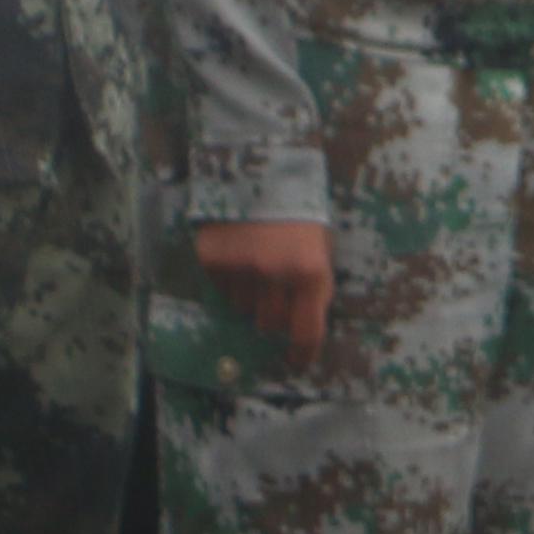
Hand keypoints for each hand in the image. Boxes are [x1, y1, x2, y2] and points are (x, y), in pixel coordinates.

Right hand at [193, 220, 333, 368]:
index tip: (296, 362)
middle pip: (270, 323)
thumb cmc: (300, 212)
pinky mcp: (214, 261)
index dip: (302, 353)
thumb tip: (301, 328)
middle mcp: (276, 275)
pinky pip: (222, 288)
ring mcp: (242, 269)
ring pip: (243, 307)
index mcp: (312, 272)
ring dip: (251, 296)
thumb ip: (313, 284)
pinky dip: (230, 279)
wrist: (261, 171)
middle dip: (274, 316)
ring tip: (257, 264)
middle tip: (276, 294)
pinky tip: (239, 254)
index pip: (306, 331)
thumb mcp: (320, 247)